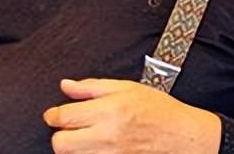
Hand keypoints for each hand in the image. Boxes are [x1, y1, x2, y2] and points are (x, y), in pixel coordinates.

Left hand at [43, 78, 219, 153]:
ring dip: (74, 147)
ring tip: (86, 136)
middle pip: (61, 144)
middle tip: (70, 127)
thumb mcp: (125, 87)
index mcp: (108, 111)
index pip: (64, 117)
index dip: (52, 115)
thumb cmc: (158, 109)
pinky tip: (96, 146)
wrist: (181, 136)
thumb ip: (91, 87)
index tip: (53, 114)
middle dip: (60, 134)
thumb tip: (66, 86)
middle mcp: (106, 136)